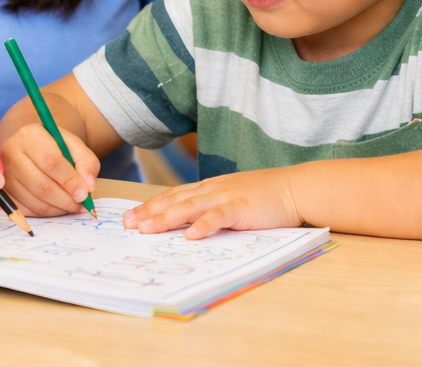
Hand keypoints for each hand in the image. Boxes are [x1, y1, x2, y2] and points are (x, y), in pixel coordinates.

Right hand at [0, 122, 98, 216]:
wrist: (32, 148)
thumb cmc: (55, 147)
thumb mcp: (75, 146)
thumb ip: (87, 162)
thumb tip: (87, 187)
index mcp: (29, 135)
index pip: (51, 161)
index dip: (69, 180)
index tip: (84, 193)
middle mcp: (10, 152)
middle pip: (40, 184)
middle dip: (65, 199)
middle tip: (81, 204)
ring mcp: (3, 175)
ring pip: (34, 200)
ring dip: (58, 208)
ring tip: (72, 204)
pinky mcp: (3, 192)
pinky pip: (27, 210)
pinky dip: (46, 212)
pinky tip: (57, 206)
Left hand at [122, 167, 301, 239]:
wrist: (295, 187)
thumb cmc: (265, 196)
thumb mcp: (232, 198)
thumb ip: (212, 208)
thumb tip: (189, 225)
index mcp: (209, 188)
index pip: (173, 196)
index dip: (150, 205)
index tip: (130, 216)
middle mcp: (212, 190)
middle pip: (174, 200)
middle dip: (148, 212)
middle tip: (127, 224)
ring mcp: (226, 197)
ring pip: (190, 207)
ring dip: (166, 218)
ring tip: (147, 229)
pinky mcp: (242, 208)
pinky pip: (219, 216)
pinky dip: (204, 225)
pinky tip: (190, 235)